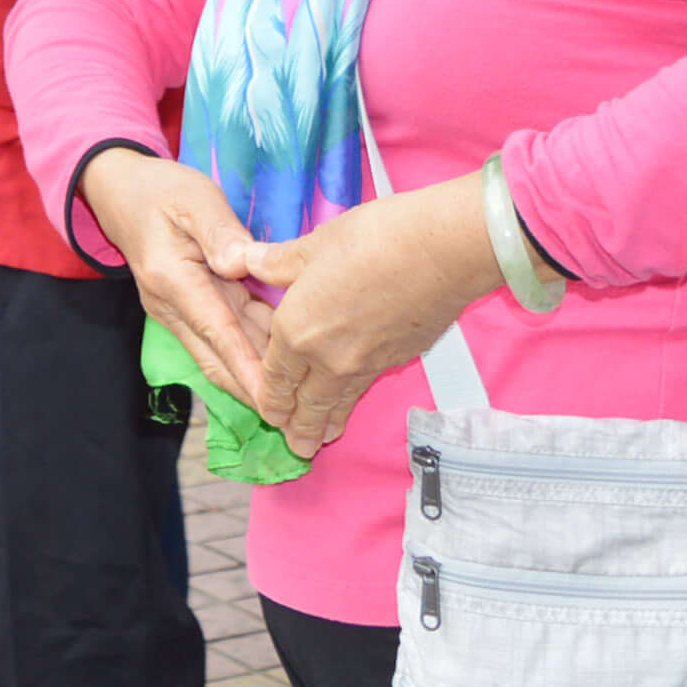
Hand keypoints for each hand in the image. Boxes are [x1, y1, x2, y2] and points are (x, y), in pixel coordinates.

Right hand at [81, 148, 277, 418]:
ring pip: (222, 352)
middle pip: (219, 357)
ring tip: (297, 402)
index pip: (217, 332)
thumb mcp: (194, 198)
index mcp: (174, 280)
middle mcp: (172, 306)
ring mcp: (178, 312)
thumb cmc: (159, 190)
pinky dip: (252, 352)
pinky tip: (286, 364)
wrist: (120, 193)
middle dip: (255, 391)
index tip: (274, 401)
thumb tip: (241, 263)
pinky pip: (224, 336)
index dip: (247, 368)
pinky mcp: (188, 309)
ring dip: (256, 377)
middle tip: (297, 419)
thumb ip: (220, 230)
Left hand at [220, 174, 505, 461]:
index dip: (270, 398)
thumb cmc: (371, 239)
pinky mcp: (397, 361)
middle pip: (307, 405)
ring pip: (338, 404)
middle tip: (295, 447)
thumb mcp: (312, 246)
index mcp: (297, 332)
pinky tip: (354, 400)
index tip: (267, 415)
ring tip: (321, 441)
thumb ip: (276, 262)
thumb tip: (243, 260)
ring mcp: (366, 366)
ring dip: (327, 424)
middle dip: (298, 427)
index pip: (275, 377)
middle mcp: (328, 360)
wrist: (443, 251)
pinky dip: (354, 402)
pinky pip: (365, 389)